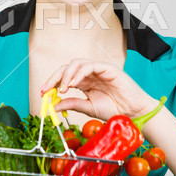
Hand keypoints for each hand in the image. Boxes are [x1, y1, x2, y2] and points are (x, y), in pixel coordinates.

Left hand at [41, 58, 156, 120]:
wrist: (134, 112)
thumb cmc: (115, 109)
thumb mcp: (88, 108)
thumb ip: (72, 104)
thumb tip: (54, 106)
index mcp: (84, 82)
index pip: (64, 78)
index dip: (52, 83)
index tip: (42, 93)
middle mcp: (89, 74)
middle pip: (67, 68)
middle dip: (54, 77)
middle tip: (46, 89)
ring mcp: (98, 69)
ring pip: (76, 63)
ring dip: (66, 75)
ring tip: (62, 88)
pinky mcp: (107, 68)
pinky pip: (90, 65)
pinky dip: (79, 73)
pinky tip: (74, 84)